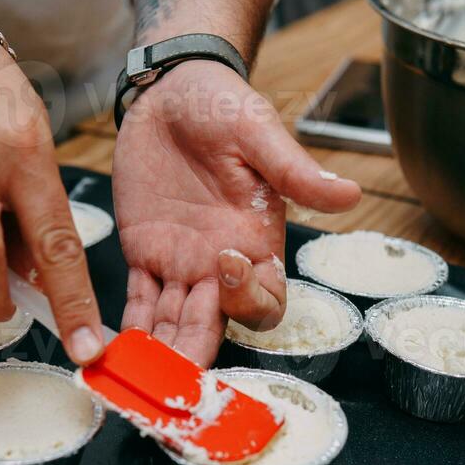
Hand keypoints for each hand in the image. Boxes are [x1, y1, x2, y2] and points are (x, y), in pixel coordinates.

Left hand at [113, 61, 360, 366]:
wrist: (170, 90)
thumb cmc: (222, 104)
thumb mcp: (259, 131)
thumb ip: (295, 169)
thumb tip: (349, 194)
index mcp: (257, 238)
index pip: (265, 295)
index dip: (250, 296)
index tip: (227, 262)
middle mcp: (220, 262)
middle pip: (215, 323)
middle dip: (196, 349)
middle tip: (174, 371)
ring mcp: (180, 261)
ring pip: (174, 321)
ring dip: (160, 349)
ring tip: (141, 374)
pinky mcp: (144, 252)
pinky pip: (138, 298)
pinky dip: (129, 325)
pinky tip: (115, 347)